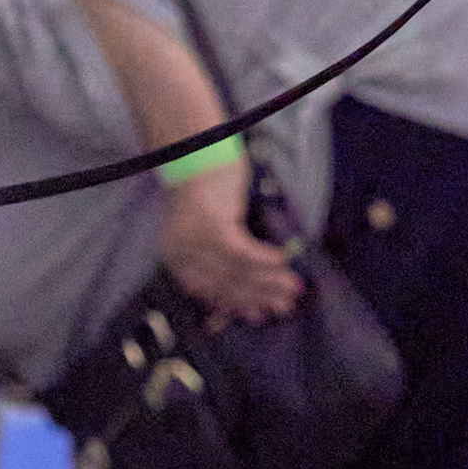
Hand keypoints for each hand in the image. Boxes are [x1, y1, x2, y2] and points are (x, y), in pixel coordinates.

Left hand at [156, 160, 303, 324]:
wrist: (201, 153)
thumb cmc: (208, 191)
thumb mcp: (207, 229)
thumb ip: (219, 258)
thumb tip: (250, 286)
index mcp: (174, 258)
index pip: (206, 292)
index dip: (235, 305)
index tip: (258, 315)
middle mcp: (180, 253)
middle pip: (224, 283)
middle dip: (258, 297)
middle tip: (285, 306)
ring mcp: (194, 241)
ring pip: (236, 271)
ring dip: (269, 281)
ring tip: (293, 288)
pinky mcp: (212, 227)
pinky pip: (243, 252)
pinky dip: (265, 260)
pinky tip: (284, 262)